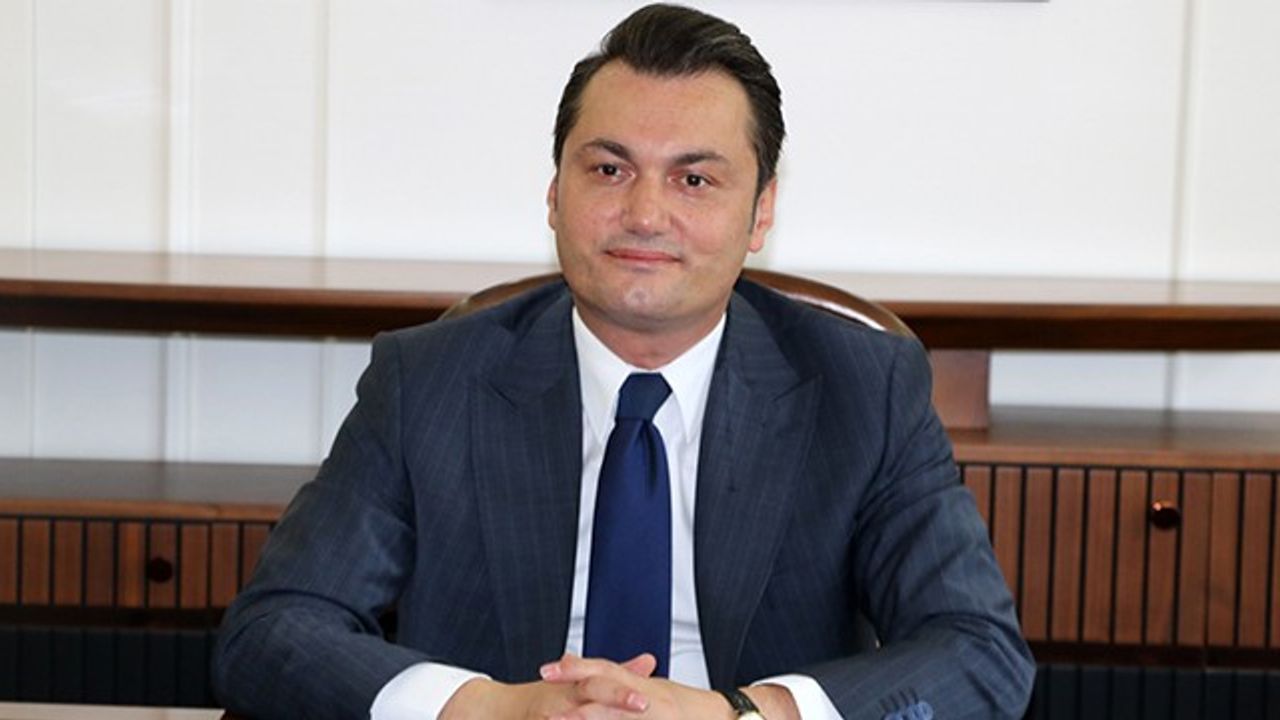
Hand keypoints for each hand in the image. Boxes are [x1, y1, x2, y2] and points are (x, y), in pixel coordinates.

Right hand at [438, 654, 656, 719]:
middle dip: (615, 698)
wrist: (492, 709)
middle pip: (589, 692)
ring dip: (585, 716)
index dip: (624, 690)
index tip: (649, 698)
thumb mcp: (579, 682)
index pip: (602, 682)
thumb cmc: (542, 697)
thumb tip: (649, 661)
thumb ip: (617, 673)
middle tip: (641, 704)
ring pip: (570, 717)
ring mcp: (545, 714)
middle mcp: (559, 699)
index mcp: (574, 686)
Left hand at [538, 654, 731, 719]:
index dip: (576, 669)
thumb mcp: (656, 691)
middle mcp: (649, 700)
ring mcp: (656, 717)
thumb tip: (600, 675)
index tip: (547, 670)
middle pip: (606, 692)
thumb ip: (630, 681)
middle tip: (543, 700)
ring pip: (614, 717)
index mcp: (644, 685)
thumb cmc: (691, 707)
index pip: (605, 671)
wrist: (728, 718)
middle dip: (573, 695)